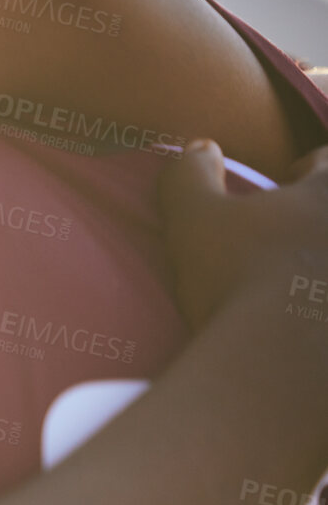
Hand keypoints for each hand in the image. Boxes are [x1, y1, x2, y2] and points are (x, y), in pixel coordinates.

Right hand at [160, 139, 327, 328]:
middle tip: (291, 235)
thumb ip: (190, 175)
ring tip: (300, 279)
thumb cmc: (237, 275)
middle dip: (315, 219)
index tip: (287, 181)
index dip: (305, 168)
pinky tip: (306, 319)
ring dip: (320, 260)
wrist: (280, 359)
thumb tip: (199, 146)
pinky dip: (320, 301)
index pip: (325, 161)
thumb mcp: (193, 218)